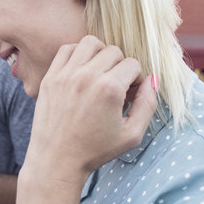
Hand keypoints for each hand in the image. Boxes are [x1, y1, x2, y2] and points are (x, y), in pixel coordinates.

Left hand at [24, 35, 156, 182]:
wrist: (57, 160)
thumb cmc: (96, 150)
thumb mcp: (132, 134)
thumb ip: (148, 104)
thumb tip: (152, 79)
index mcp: (109, 89)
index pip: (132, 64)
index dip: (136, 79)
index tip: (129, 94)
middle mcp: (87, 76)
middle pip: (114, 51)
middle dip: (120, 66)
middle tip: (116, 85)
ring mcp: (65, 74)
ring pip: (91, 43)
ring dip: (100, 54)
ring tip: (100, 73)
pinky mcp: (50, 77)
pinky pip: (67, 49)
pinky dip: (78, 54)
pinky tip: (82, 70)